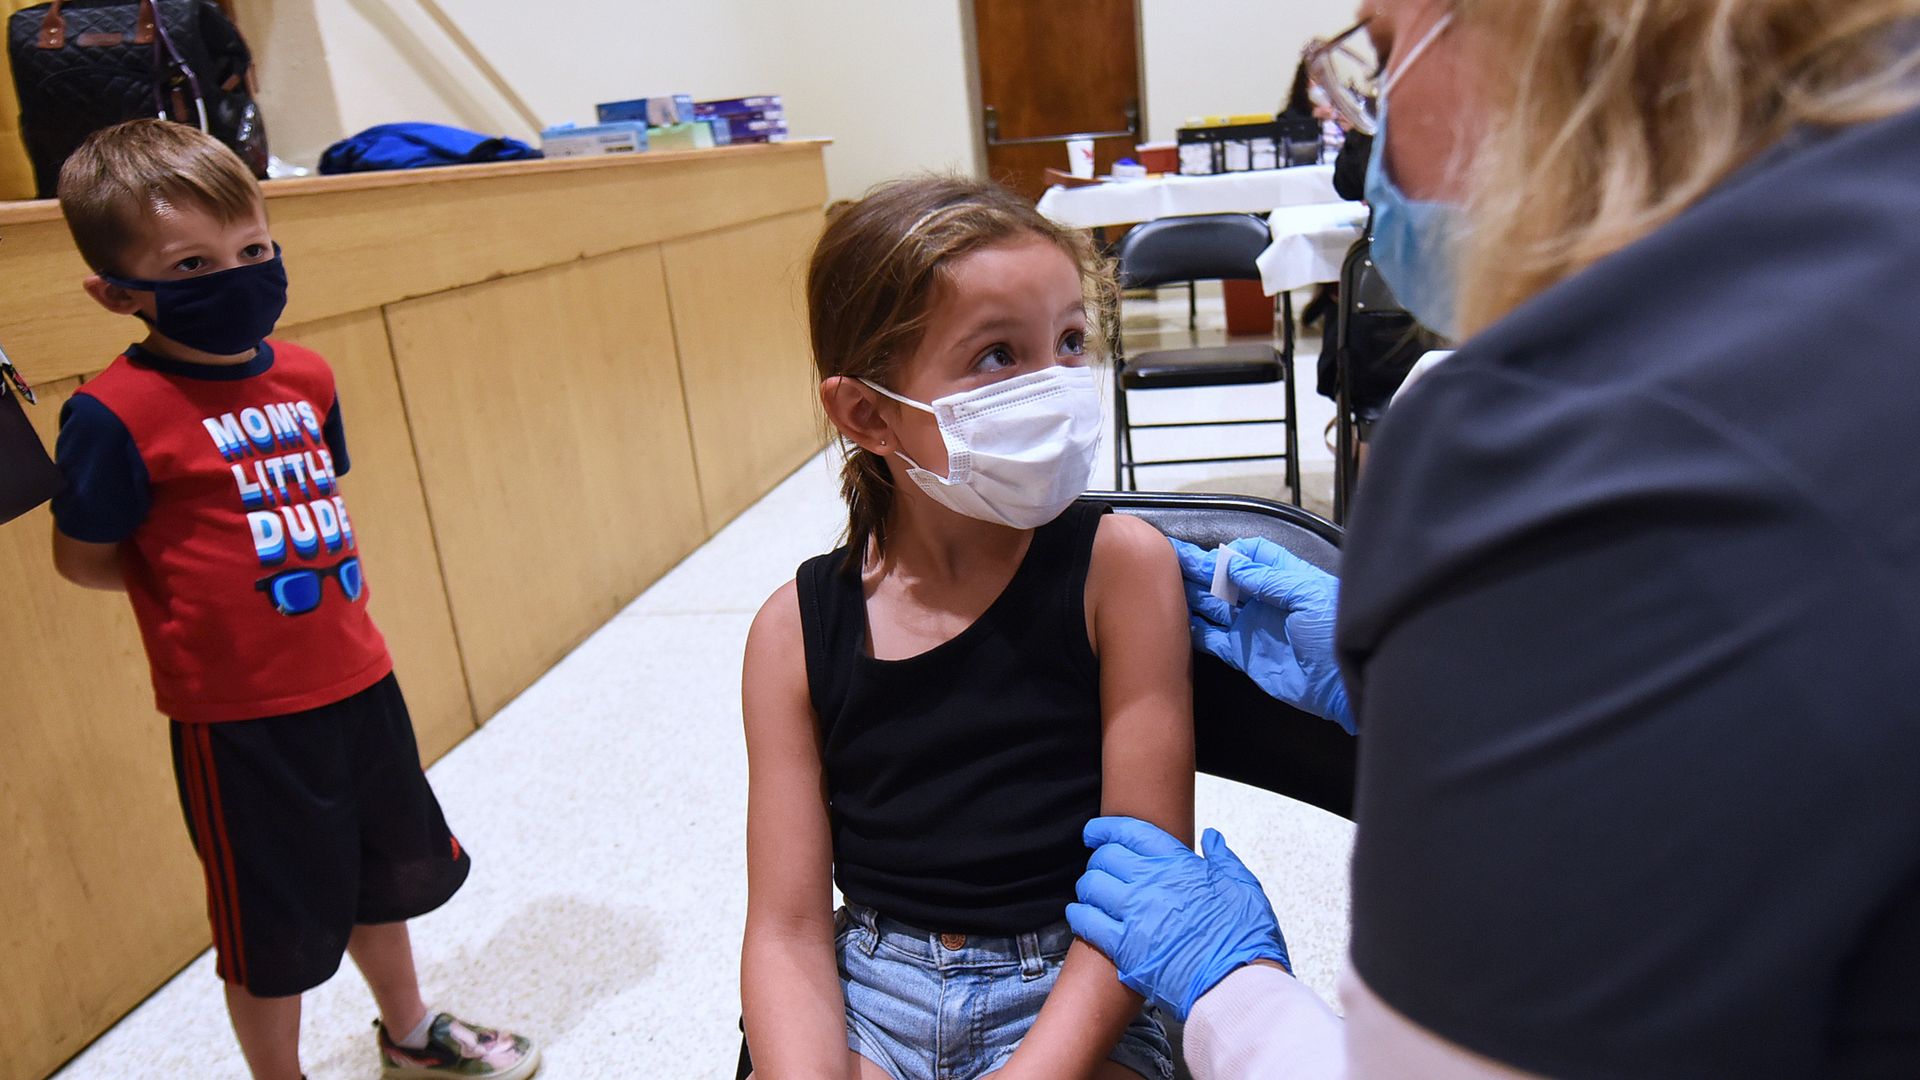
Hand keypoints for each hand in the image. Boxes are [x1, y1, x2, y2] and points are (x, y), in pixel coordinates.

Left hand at [1066, 817, 1289, 1020]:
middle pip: (1106, 858)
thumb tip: (1212, 838)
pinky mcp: (1125, 948)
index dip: (1106, 829)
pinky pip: (1088, 923)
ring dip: (1088, 887)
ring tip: (1091, 893)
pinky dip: (1079, 916)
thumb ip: (1223, 858)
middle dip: (1099, 860)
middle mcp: (1150, 884)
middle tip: (1100, 868)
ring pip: (1092, 887)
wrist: (1237, 983)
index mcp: (1178, 865)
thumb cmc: (1244, 938)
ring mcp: (1135, 915)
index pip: (1131, 833)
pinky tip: (1080, 915)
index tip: (1096, 832)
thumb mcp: (1243, 887)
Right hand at [1170, 537, 1354, 732]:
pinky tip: (1175, 623)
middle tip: (1168, 560)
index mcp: (1285, 579)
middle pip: (1225, 579)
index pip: (1251, 554)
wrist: (1345, 685)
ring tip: (1162, 587)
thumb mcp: (1307, 595)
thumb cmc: (1335, 633)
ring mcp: (1252, 627)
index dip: (1230, 552)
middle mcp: (1265, 600)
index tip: (1211, 554)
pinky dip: (1194, 632)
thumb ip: (1267, 579)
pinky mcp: (1244, 655)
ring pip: (1213, 607)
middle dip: (1198, 568)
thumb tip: (1230, 564)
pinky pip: (1213, 640)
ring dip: (1191, 596)